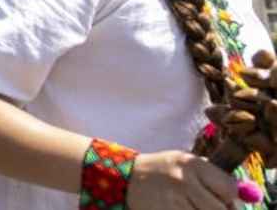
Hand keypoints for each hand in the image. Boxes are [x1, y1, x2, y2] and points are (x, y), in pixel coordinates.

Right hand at [126, 150, 240, 209]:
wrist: (125, 178)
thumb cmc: (163, 171)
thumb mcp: (186, 164)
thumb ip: (214, 177)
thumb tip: (244, 196)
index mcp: (192, 164)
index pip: (229, 188)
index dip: (231, 198)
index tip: (224, 200)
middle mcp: (183, 181)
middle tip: (212, 208)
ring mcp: (172, 201)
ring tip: (193, 206)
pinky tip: (182, 209)